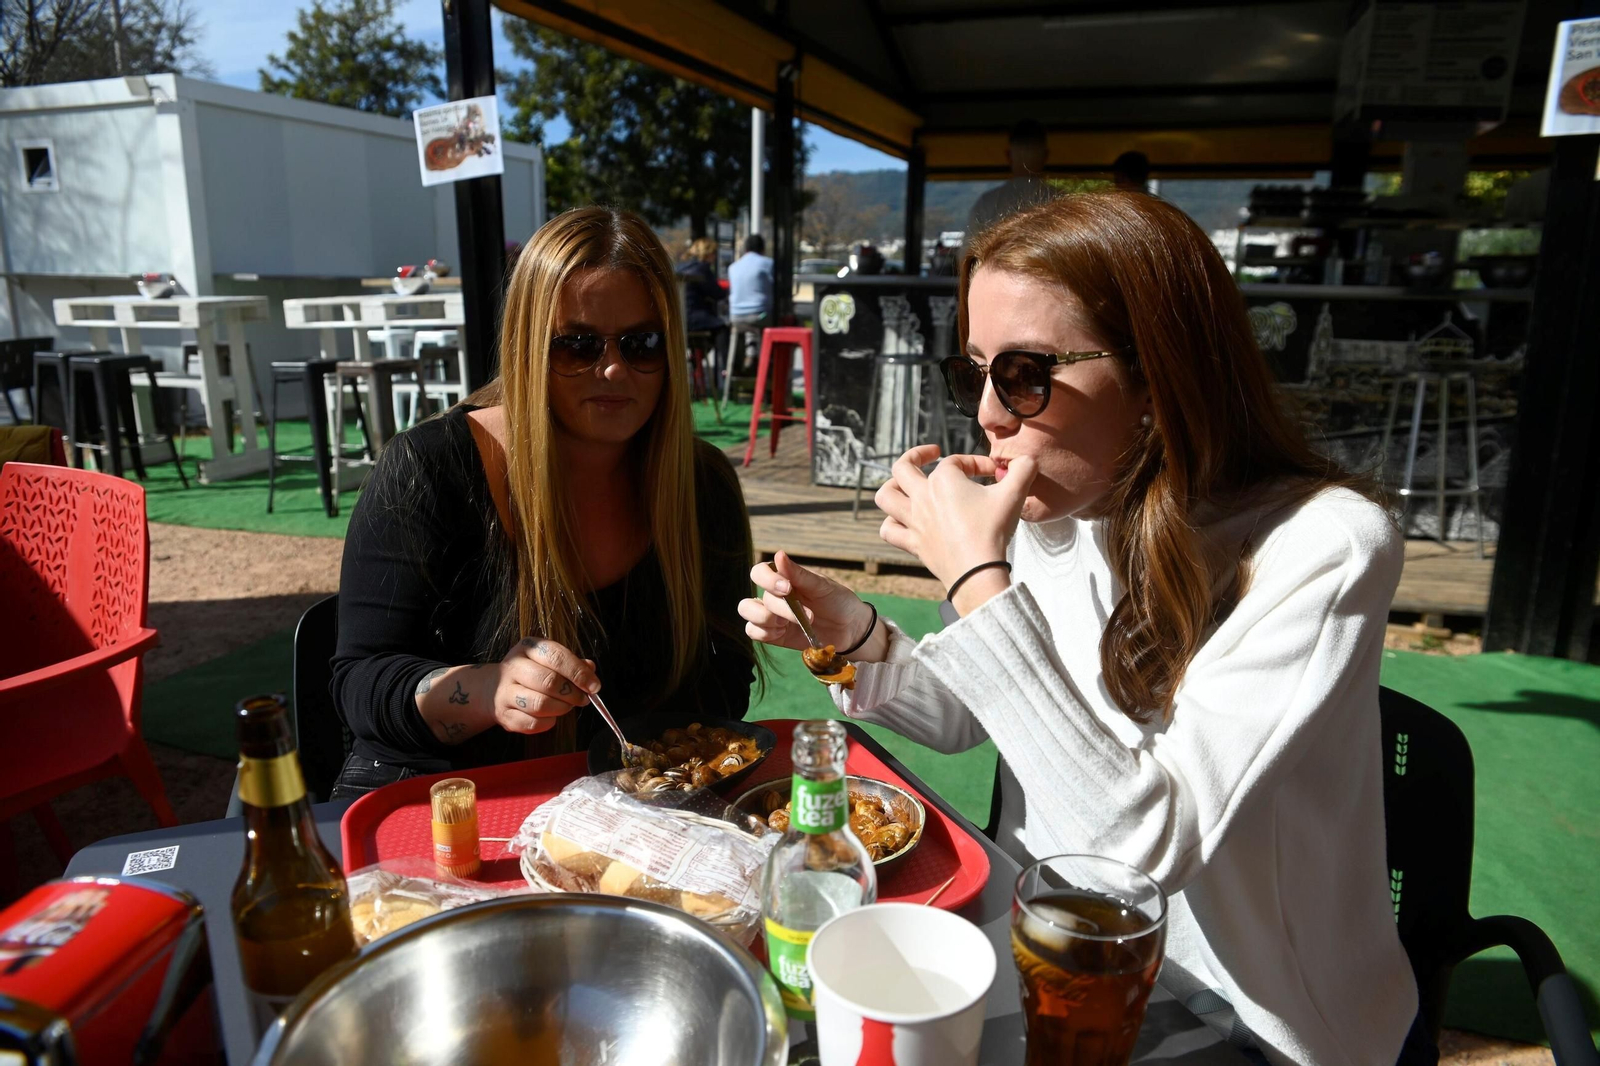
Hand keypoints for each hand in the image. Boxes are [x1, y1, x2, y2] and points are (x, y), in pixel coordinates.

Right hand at [493, 638, 600, 734]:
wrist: (493, 688)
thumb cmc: (530, 672)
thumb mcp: (548, 660)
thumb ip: (571, 663)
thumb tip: (590, 669)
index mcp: (528, 647)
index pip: (556, 657)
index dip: (579, 673)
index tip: (594, 686)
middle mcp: (513, 666)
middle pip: (549, 681)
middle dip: (572, 693)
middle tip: (582, 699)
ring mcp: (505, 691)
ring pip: (540, 704)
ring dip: (561, 708)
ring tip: (567, 706)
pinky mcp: (504, 714)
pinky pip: (532, 723)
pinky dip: (548, 722)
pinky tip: (551, 717)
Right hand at [738, 550, 882, 659]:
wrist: (851, 628)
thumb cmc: (838, 601)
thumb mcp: (822, 586)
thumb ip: (799, 574)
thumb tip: (778, 554)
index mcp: (784, 579)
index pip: (759, 573)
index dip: (767, 580)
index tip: (787, 588)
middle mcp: (773, 596)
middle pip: (756, 597)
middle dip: (779, 608)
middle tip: (806, 615)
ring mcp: (772, 616)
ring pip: (747, 612)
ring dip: (765, 619)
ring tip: (788, 625)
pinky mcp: (774, 635)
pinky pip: (754, 632)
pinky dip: (765, 633)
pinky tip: (783, 633)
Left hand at [875, 445, 1035, 601]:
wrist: (978, 571)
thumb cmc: (992, 531)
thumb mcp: (1014, 494)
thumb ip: (1023, 470)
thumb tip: (1026, 460)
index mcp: (944, 480)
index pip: (957, 461)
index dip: (977, 463)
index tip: (995, 473)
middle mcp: (922, 497)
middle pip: (903, 467)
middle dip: (917, 454)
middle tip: (932, 454)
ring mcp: (914, 521)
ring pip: (886, 495)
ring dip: (892, 486)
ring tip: (906, 484)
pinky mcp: (913, 543)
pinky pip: (890, 530)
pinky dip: (891, 523)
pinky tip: (902, 521)